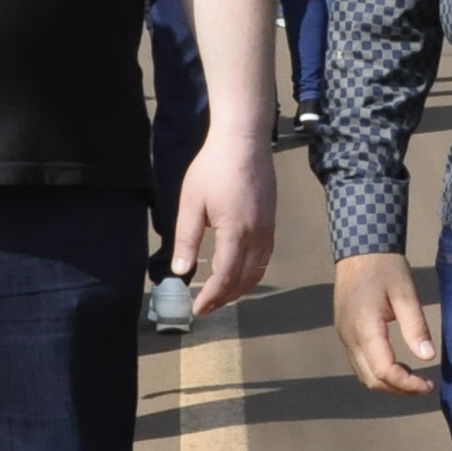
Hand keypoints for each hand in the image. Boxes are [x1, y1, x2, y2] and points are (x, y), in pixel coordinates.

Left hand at [172, 127, 277, 317]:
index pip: (225, 277)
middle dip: (225, 298)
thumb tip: (180, 271)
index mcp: (236, 233)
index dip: (212, 297)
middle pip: (244, 280)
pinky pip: (265, 257)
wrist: (243, 141)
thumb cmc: (213, 168)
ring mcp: (268, 229)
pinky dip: (252, 273)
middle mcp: (257, 235)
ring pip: (258, 271)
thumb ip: (186, 239)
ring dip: (240, 288)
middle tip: (206, 307)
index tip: (197, 309)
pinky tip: (239, 272)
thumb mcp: (191, 203)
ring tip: (221, 295)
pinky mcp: (271, 221)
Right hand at [333, 252, 442, 394]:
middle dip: (398, 390)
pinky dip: (378, 371)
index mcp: (364, 328)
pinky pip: (359, 362)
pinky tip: (398, 364)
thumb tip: (428, 356)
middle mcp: (349, 336)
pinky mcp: (344, 331)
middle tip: (424, 386)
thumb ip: (416, 326)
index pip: (384, 371)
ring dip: (388, 383)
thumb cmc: (385, 266)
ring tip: (414, 378)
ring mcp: (344, 335)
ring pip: (363, 374)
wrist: (360, 247)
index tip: (429, 385)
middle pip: (371, 380)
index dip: (406, 385)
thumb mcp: (405, 293)